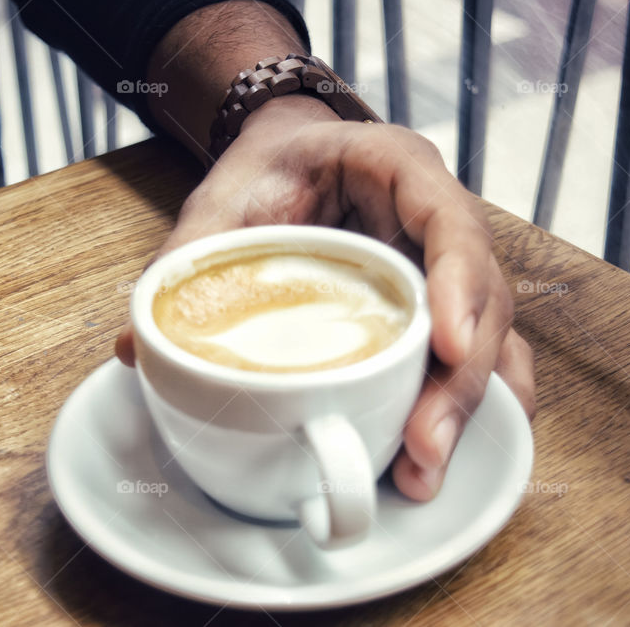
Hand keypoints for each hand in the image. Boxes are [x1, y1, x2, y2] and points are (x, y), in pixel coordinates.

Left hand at [116, 94, 535, 500]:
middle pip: (484, 298)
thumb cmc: (268, 168)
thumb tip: (138, 349)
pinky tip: (445, 453)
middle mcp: (437, 218)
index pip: (450, 221)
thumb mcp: (226, 198)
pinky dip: (469, 404)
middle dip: (460, 379)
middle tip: (423, 445)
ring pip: (491, 336)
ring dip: (466, 406)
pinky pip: (479, 354)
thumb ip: (188, 258)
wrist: (289, 157)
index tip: (449, 347)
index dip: (460, 284)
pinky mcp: (440, 306)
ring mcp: (447, 266)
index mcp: (398, 168)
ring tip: (422, 471)